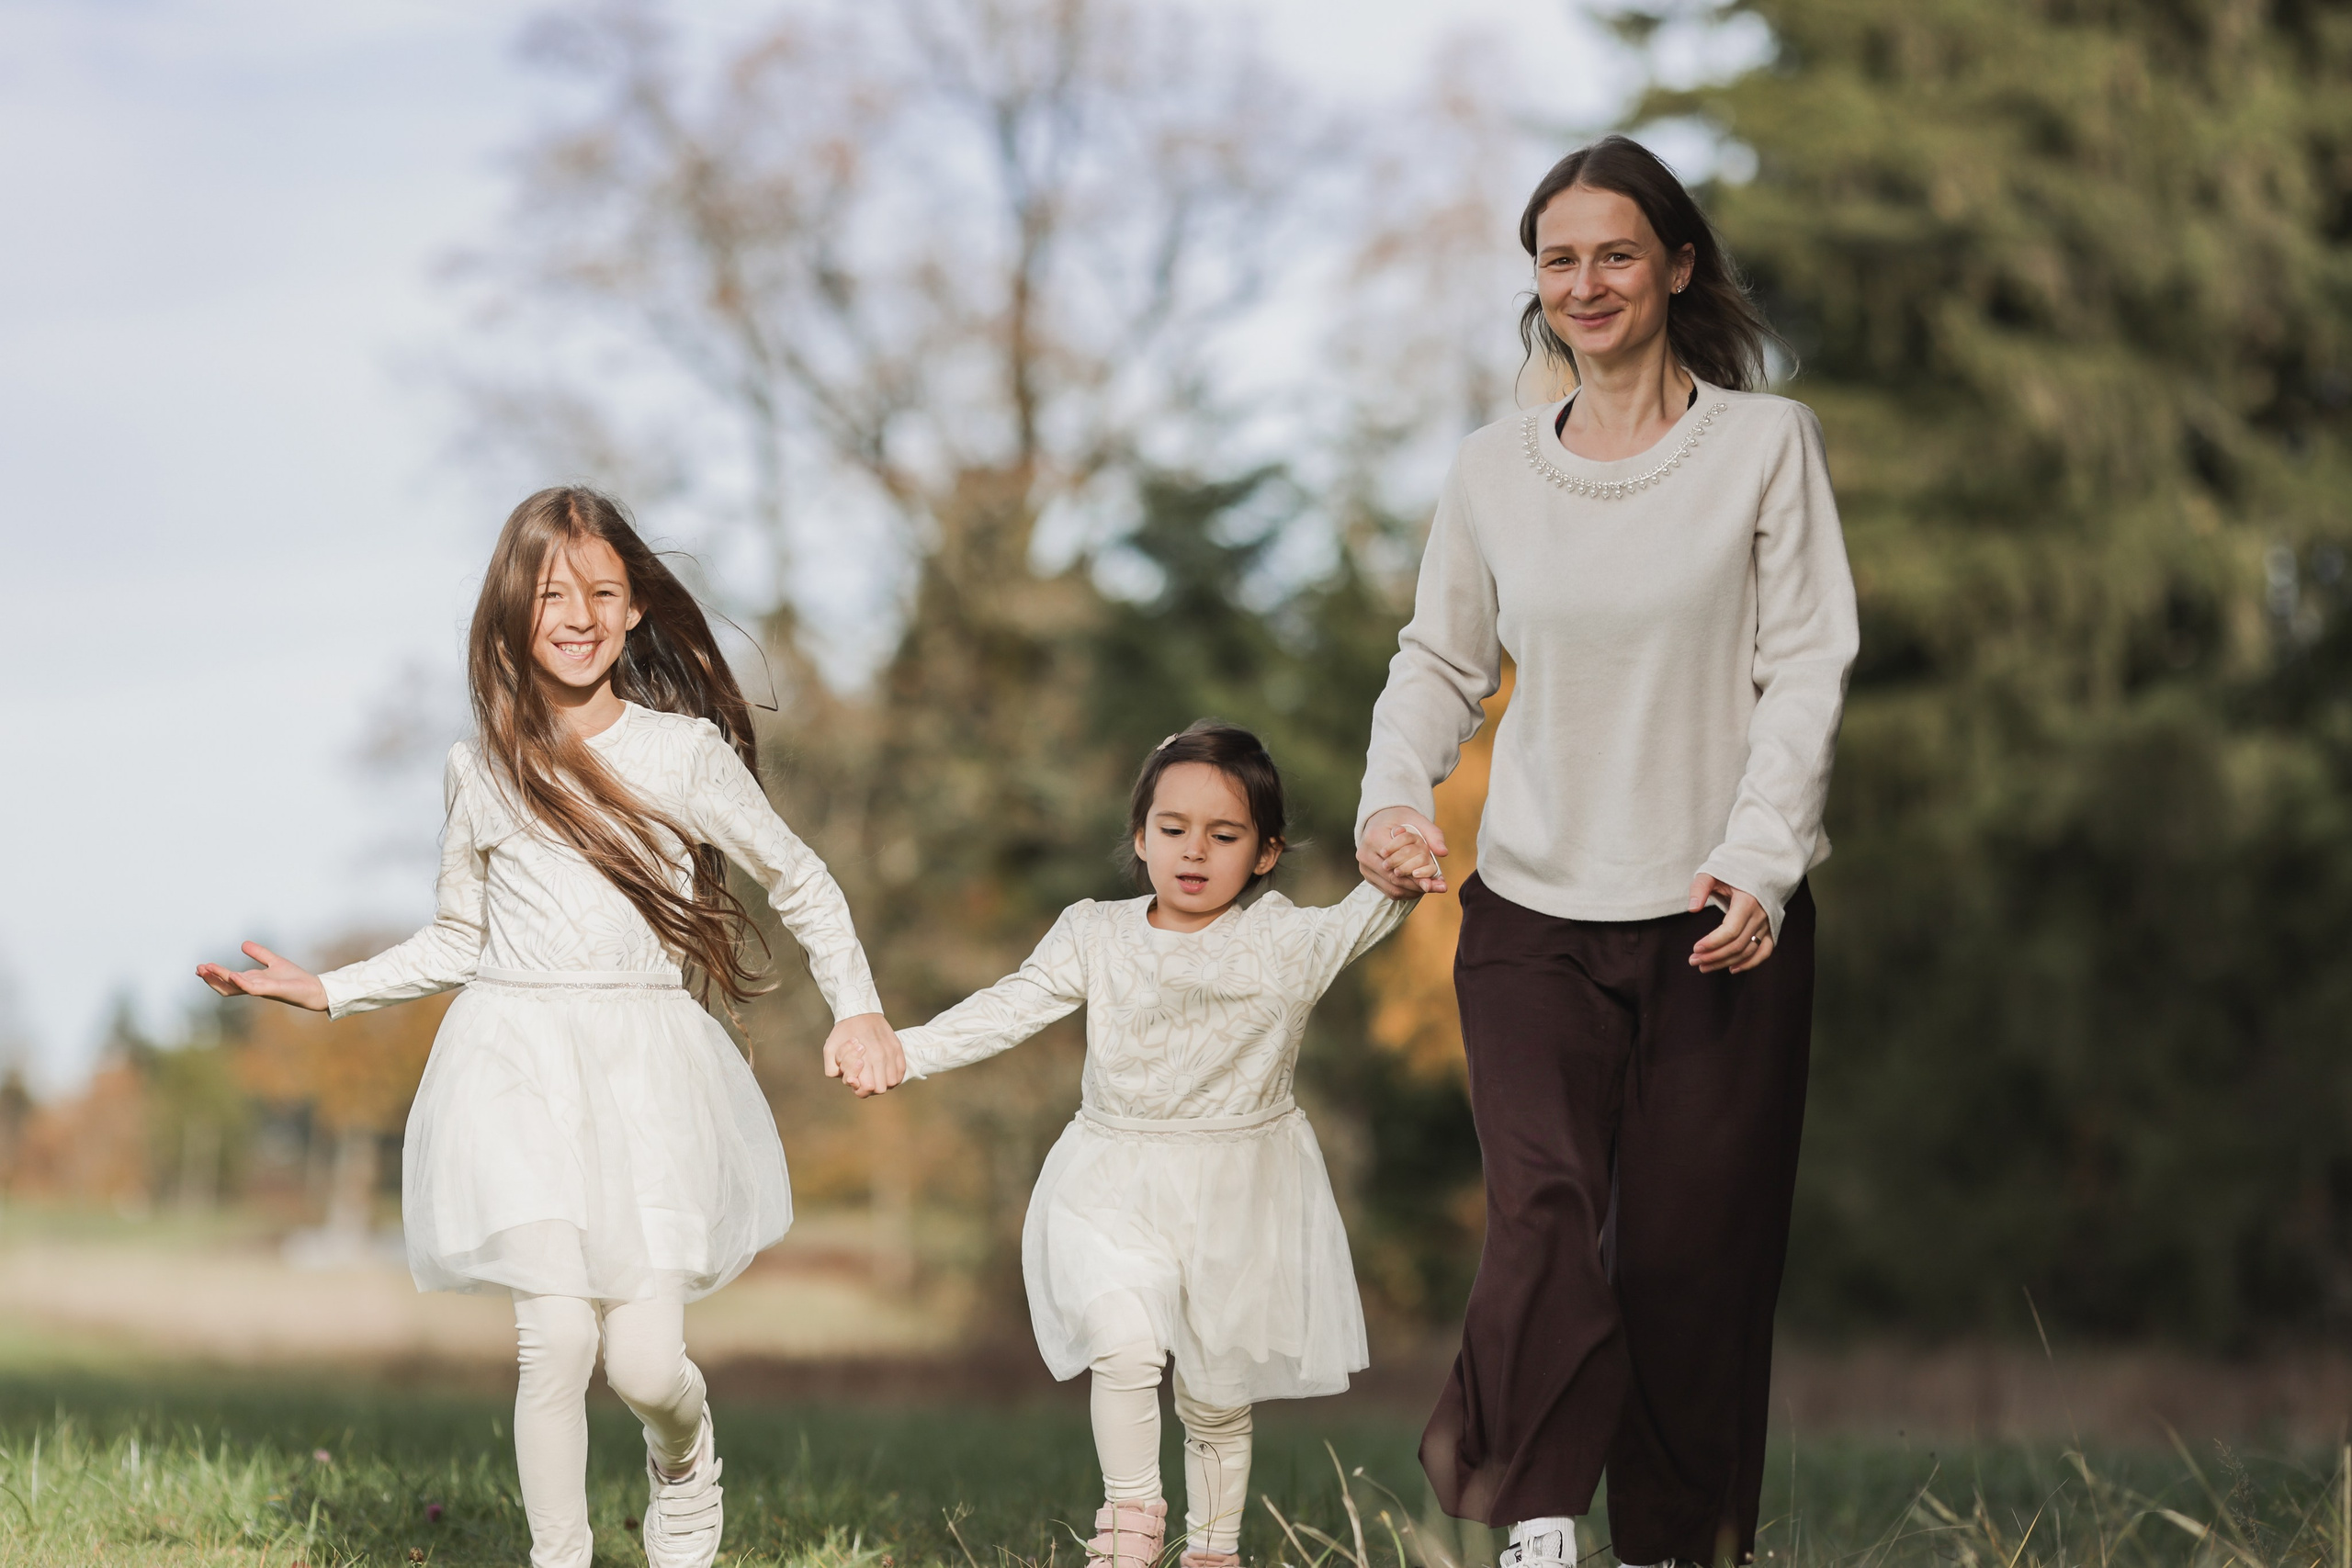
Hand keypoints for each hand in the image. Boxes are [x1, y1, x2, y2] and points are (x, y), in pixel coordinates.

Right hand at [195, 942, 328, 1010]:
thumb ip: (259, 954)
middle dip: (211, 977)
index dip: (214, 974)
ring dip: (220, 979)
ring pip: (235, 986)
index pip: (227, 979)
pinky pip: (252, 988)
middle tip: (198, 969)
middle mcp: (253, 987)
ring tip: (207, 969)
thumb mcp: (274, 961)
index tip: (200, 967)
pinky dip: (242, 982)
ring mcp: (261, 990)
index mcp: (252, 981)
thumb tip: (242, 944)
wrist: (314, 989)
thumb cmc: (295, 979)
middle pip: (226, 985)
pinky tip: (233, 974)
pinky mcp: (272, 990)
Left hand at [823, 1012, 905, 1097]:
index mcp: (863, 1058)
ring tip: (875, 1073)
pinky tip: (884, 1069)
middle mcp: (880, 1056)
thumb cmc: (843, 1032)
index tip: (856, 1080)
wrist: (859, 1011)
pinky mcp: (898, 1048)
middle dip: (871, 1087)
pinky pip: (901, 1072)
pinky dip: (894, 1075)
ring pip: (893, 1082)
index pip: (868, 1088)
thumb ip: (832, 1070)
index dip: (860, 1089)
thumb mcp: (829, 1049)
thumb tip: (849, 1081)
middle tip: (865, 1077)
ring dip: (883, 1081)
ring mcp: (891, 1052)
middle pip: (881, 1088)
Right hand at [1359, 806, 1447, 895]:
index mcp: (1374, 836)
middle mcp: (1365, 854)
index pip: (1397, 861)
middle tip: (1438, 887)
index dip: (1416, 873)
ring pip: (1392, 887)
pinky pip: (1388, 891)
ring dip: (1413, 891)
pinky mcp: (1368, 876)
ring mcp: (1365, 867)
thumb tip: (1443, 853)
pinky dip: (1405, 893)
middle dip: (1417, 884)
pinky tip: (1419, 888)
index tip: (1434, 881)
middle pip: (1394, 877)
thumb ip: (1433, 835)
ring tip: (1431, 888)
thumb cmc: (1401, 819)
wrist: (1382, 820)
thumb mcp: (1418, 820)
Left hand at [1688, 874, 1773, 973]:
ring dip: (1725, 962)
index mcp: (1747, 901)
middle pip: (1737, 944)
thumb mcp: (1713, 872)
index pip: (1731, 930)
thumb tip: (1692, 908)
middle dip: (1714, 956)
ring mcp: (1768, 924)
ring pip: (1748, 951)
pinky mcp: (1771, 929)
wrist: (1761, 866)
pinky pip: (1765, 952)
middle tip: (1693, 960)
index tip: (1695, 948)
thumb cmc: (1734, 870)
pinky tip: (1732, 969)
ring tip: (1703, 966)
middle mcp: (1760, 915)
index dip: (1712, 942)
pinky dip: (1750, 963)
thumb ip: (1700, 887)